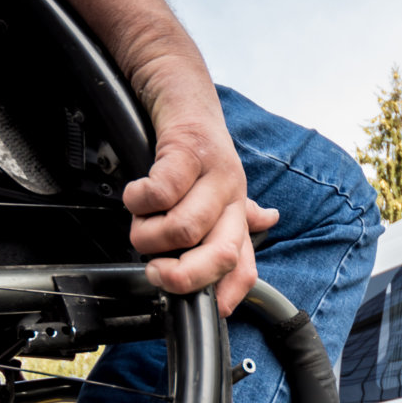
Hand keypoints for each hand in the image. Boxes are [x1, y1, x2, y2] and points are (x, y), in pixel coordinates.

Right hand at [124, 122, 277, 315]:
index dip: (229, 296)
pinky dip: (139, 200)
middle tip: (155, 269)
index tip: (204, 309)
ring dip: (149, 234)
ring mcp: (214, 174)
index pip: (246, 266)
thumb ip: (237, 214)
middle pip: (220, 256)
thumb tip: (266, 223)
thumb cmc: (196, 148)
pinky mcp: (189, 150)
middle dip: (180, 275)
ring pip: (184, 228)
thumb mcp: (220, 186)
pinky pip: (162, 191)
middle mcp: (232, 197)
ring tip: (140, 221)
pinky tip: (135, 195)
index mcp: (237, 214)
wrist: (182, 94)